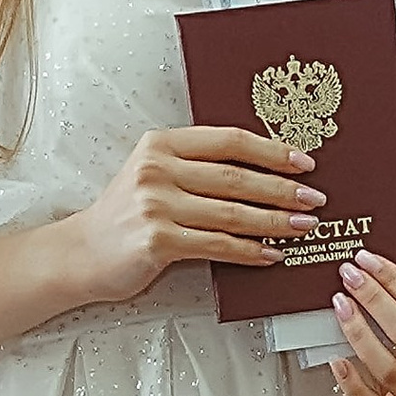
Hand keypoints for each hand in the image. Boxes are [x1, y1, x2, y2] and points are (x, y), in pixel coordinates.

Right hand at [73, 123, 322, 304]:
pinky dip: (249, 251)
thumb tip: (264, 175)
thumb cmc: (124, 216)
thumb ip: (197, 169)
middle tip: (314, 198)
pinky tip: (271, 255)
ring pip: (232, 213)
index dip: (272, 150)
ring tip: (303, 226)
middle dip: (282, 189)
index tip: (304, 161)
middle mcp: (157, 169)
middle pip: (236, 177)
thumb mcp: (154, 176)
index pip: (229, 140)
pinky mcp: (158, 240)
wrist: (80, 253)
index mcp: (161, 144)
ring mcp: (156, 205)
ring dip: (275, 221)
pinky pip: (217, 245)